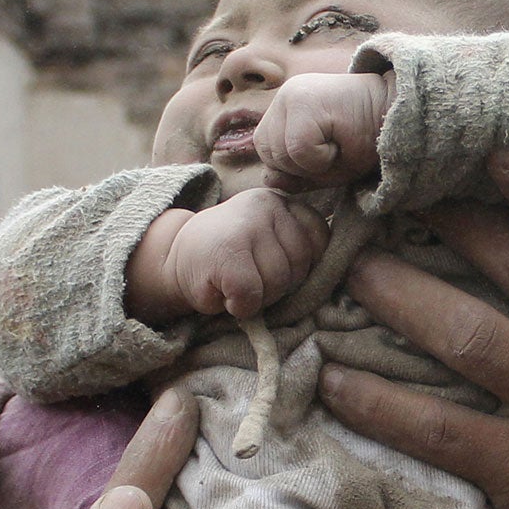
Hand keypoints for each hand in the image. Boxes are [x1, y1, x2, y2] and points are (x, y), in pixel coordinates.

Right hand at [146, 188, 328, 320]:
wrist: (172, 258)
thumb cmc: (228, 258)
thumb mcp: (268, 239)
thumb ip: (298, 245)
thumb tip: (336, 273)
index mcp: (281, 202)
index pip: (319, 239)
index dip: (301, 264)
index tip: (271, 265)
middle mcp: (267, 205)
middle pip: (300, 266)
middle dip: (278, 286)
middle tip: (249, 278)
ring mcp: (246, 226)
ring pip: (278, 283)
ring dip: (258, 298)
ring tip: (236, 284)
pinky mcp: (228, 253)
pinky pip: (252, 296)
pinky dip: (239, 306)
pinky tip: (224, 294)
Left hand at [257, 72, 391, 191]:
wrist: (400, 115)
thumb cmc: (364, 141)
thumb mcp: (323, 166)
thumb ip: (293, 175)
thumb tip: (268, 181)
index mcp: (285, 108)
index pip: (265, 150)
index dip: (293, 166)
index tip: (325, 151)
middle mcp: (284, 96)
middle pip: (268, 154)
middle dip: (300, 166)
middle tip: (334, 149)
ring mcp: (292, 94)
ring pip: (280, 154)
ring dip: (311, 163)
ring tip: (338, 143)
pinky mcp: (304, 100)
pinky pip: (297, 149)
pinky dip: (320, 158)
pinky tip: (340, 141)